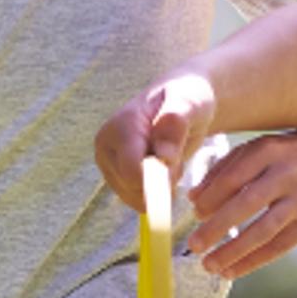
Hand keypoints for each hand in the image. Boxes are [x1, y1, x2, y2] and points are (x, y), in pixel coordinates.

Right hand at [96, 75, 217, 221]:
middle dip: (162, 181)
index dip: (158, 180)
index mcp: (120, 127)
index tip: (178, 166)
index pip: (132, 172)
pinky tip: (164, 167)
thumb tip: (164, 158)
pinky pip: (137, 199)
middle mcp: (106, 146)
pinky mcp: (115, 176)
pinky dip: (157, 191)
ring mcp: (108, 163)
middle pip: (133, 189)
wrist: (181, 101)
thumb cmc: (187, 98)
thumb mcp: (190, 103)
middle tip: (176, 154)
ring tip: (171, 157)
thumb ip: (176, 124)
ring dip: (161, 186)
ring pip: (136, 197)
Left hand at [179, 117, 296, 277]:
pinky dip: (254, 261)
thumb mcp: (259, 148)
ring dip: (234, 251)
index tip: (194, 215)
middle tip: (193, 246)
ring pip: (264, 230)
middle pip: (247, 204)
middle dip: (217, 228)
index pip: (233, 177)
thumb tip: (193, 199)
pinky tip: (232, 271)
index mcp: (269, 151)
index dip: (211, 198)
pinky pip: (281, 246)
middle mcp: (287, 174)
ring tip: (209, 266)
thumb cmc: (288, 152)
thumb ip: (225, 169)